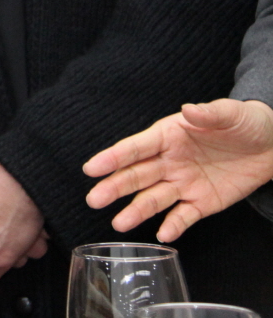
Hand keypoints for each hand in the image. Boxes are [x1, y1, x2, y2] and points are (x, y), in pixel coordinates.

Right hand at [83, 99, 272, 240]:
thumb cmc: (243, 122)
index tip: (92, 168)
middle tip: (94, 199)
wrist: (269, 146)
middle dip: (114, 187)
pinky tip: (163, 235)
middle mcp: (169, 161)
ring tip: (119, 224)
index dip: (113, 158)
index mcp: (168, 136)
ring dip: (136, 211)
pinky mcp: (201, 202)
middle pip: (136, 176)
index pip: (135, 148)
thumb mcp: (229, 113)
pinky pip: (184, 216)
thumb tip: (188, 110)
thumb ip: (207, 113)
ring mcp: (183, 183)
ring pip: (154, 199)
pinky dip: (174, 226)